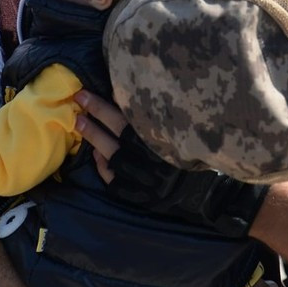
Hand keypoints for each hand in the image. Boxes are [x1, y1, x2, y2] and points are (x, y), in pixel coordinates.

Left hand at [74, 90, 268, 236]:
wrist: (209, 195)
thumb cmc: (201, 157)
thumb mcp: (186, 133)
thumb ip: (164, 119)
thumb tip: (137, 96)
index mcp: (158, 138)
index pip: (126, 115)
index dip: (104, 104)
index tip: (87, 91)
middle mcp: (146, 155)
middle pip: (113, 130)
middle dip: (94, 113)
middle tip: (78, 98)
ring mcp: (139, 176)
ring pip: (108, 153)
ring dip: (92, 136)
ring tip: (79, 121)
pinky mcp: (135, 193)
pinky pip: (111, 178)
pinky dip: (102, 166)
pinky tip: (96, 155)